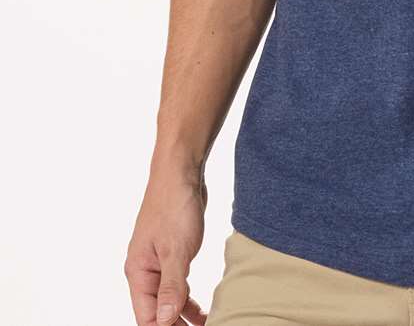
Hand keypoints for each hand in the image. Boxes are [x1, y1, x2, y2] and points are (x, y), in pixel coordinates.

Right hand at [124, 168, 209, 325]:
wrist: (181, 172)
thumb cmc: (174, 205)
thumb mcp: (176, 249)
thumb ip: (171, 286)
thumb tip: (165, 320)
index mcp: (138, 272)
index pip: (146, 317)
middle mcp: (145, 271)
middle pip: (156, 313)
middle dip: (174, 325)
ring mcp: (158, 262)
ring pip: (167, 301)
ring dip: (183, 316)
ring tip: (206, 325)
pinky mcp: (173, 254)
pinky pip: (177, 286)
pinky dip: (188, 299)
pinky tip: (202, 309)